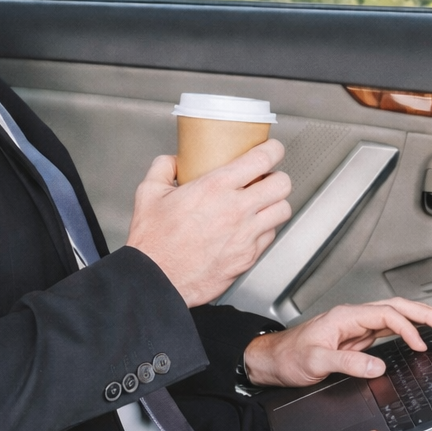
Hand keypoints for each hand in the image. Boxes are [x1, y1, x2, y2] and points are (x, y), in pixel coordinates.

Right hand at [125, 140, 291, 306]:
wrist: (157, 281)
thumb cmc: (154, 242)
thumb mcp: (148, 193)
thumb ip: (163, 169)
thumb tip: (174, 161)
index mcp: (215, 188)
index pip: (262, 159)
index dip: (273, 150)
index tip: (271, 149)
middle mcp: (236, 210)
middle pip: (282, 184)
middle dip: (277, 178)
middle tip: (267, 178)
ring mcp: (246, 235)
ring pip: (283, 211)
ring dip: (275, 204)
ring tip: (263, 204)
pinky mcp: (247, 257)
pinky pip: (270, 237)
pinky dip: (264, 230)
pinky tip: (250, 228)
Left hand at [241, 298, 431, 387]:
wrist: (270, 360)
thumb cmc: (287, 357)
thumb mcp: (316, 361)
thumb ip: (348, 362)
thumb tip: (378, 364)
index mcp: (346, 316)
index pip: (386, 314)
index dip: (407, 328)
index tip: (420, 345)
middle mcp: (352, 318)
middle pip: (396, 308)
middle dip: (424, 314)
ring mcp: (354, 327)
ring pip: (393, 316)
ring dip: (418, 320)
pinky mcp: (354, 338)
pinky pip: (385, 329)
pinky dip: (405, 331)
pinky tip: (415, 336)